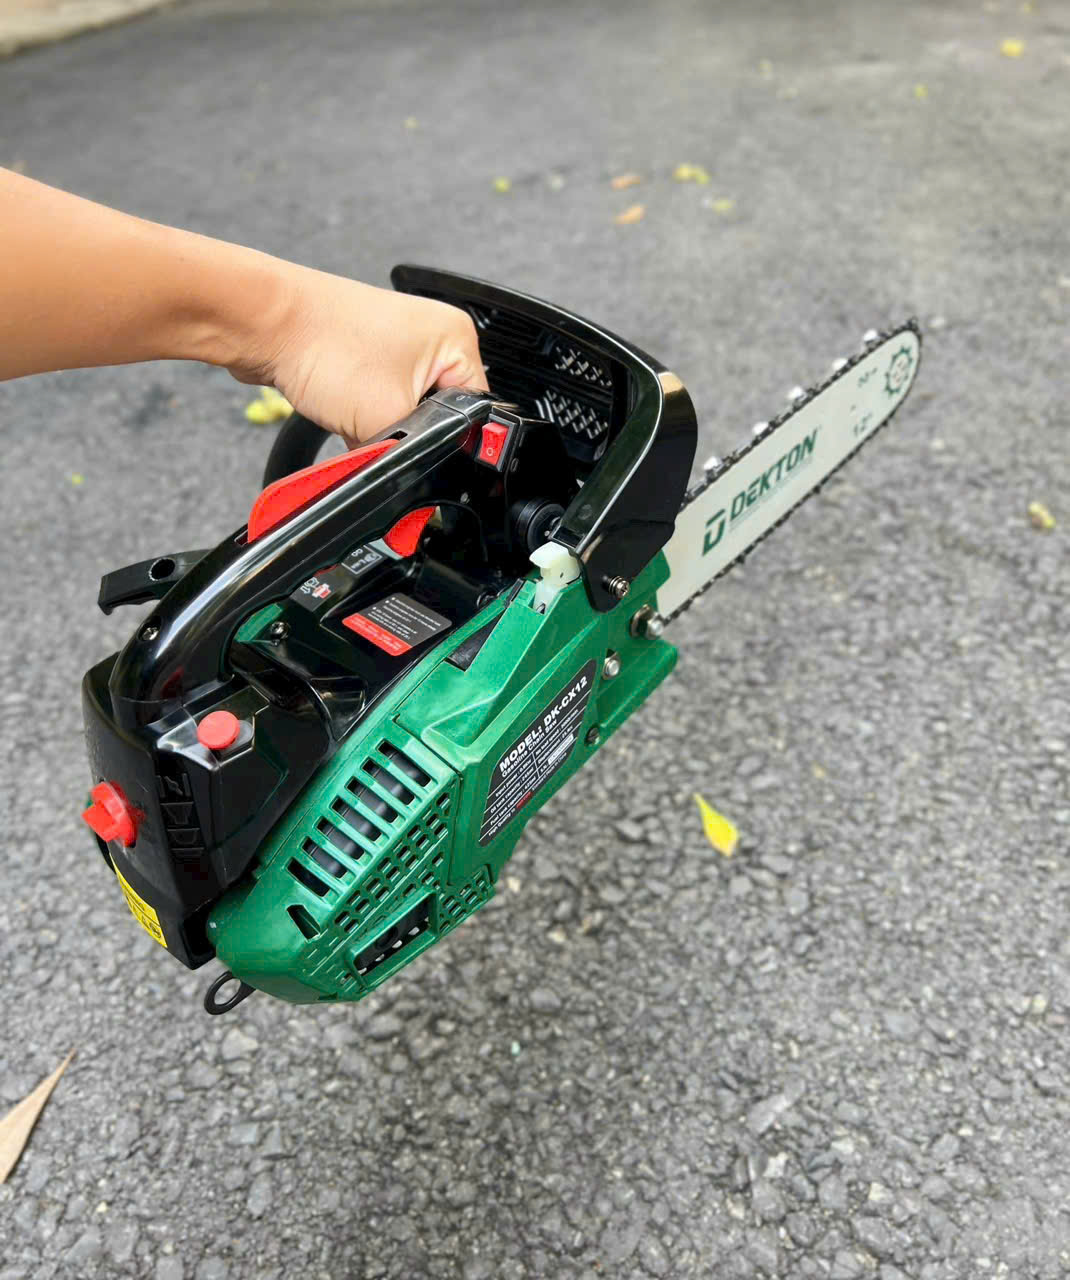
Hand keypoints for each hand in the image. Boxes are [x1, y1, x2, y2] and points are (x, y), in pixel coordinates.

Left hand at [231, 266, 488, 445]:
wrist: (262, 324)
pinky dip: (359, 414)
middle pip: (437, 414)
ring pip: (403, 412)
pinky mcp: (365, 353)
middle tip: (375, 427)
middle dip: (405, 433)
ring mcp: (396, 342)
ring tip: (352, 409)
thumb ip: (408, 457)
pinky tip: (340, 408)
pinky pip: (376, 401)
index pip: (474, 412)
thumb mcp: (384, 418)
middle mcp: (432, 334)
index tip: (414, 452)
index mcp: (457, 338)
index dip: (446, 443)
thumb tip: (409, 482)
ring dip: (377, 424)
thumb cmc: (322, 343)